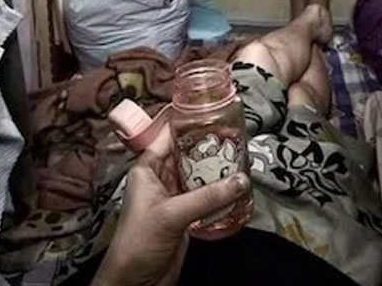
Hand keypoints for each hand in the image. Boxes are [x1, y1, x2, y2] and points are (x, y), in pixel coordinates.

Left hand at [92, 127, 249, 285]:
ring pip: (200, 177)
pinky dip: (221, 194)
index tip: (213, 111)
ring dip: (219, 171)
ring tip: (245, 159)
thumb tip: (241, 180)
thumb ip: (207, 197)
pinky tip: (240, 188)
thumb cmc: (139, 240)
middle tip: (239, 137)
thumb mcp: (172, 214)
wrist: (135, 280)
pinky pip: (206, 198)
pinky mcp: (186, 216)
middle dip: (211, 148)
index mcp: (147, 168)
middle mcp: (161, 178)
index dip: (188, 123)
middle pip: (188, 155)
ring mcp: (175, 197)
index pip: (167, 136)